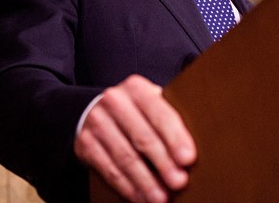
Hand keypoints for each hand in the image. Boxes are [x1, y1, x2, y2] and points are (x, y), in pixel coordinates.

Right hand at [74, 75, 196, 201]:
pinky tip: (141, 198)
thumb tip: (193, 150)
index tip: (188, 159)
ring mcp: (97, 122)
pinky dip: (126, 186)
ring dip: (145, 181)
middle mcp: (114, 101)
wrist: (95, 110)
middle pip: (143, 138)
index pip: (160, 115)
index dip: (175, 138)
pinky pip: (108, 169)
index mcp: (137, 88)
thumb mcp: (152, 103)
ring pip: (125, 157)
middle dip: (163, 163)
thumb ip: (169, 117)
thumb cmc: (137, 110)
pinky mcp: (85, 144)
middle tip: (179, 182)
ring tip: (161, 197)